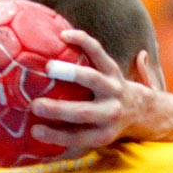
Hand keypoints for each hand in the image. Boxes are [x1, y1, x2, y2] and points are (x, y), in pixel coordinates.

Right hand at [29, 29, 171, 156]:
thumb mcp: (93, 137)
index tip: (34, 131)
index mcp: (102, 134)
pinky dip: (83, 41)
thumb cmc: (104, 125)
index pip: (77, 137)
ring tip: (49, 68)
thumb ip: (67, 136)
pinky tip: (64, 35)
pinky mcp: (114, 70)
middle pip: (83, 112)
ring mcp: (113, 90)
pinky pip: (98, 52)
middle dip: (59, 110)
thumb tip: (31, 136)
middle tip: (35, 106)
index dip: (55, 136)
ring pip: (93, 79)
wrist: (141, 110)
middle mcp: (110, 113)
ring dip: (72, 73)